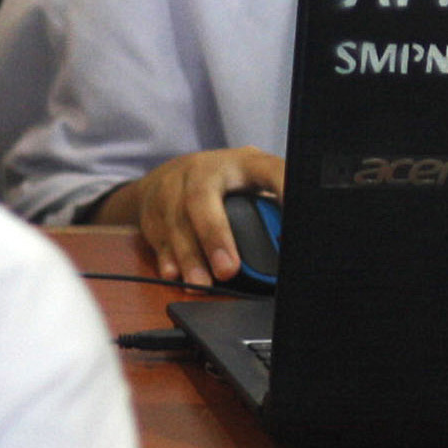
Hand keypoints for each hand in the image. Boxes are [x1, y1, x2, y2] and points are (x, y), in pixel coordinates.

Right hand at [113, 146, 285, 288]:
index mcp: (241, 163)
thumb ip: (270, 203)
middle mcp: (203, 170)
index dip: (283, 187)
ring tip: (201, 285)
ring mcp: (172, 187)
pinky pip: (157, 236)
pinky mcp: (151, 209)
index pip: (268, 170)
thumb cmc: (220, 182)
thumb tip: (295, 239)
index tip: (296, 216)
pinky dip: (166, 258)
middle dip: (215, 236)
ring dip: (190, 257)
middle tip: (229, 270)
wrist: (166, 175)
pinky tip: (175, 274)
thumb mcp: (250, 180)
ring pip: (176, 222)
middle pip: (202, 198)